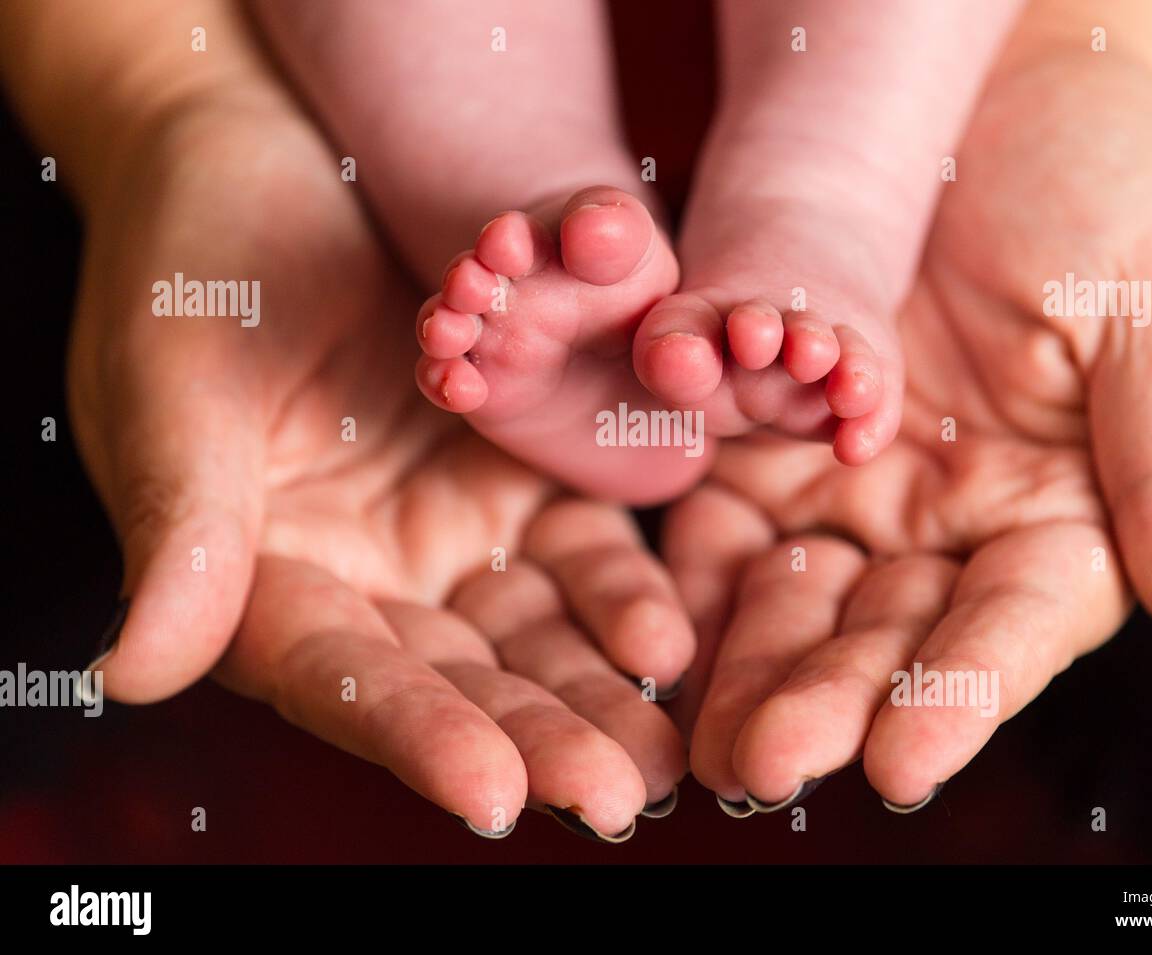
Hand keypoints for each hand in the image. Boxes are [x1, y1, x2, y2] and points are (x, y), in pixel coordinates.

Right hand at [72, 97, 689, 837]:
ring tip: (664, 748)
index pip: (342, 677)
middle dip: (537, 735)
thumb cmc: (192, 262)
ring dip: (597, 688)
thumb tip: (139, 670)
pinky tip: (668, 633)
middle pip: (457, 677)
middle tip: (616, 793)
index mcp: (264, 577)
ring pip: (531, 630)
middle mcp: (366, 575)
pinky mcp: (515, 473)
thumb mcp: (178, 385)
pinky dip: (621, 591)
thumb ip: (181, 527)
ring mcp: (447, 528)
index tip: (493, 793)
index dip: (415, 736)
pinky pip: (578, 547)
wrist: (262, 159)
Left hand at [662, 49, 1151, 812]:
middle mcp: (948, 528)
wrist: (986, 103)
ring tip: (701, 736)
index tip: (904, 761)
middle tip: (768, 763)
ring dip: (744, 665)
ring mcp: (851, 492)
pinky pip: (720, 523)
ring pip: (792, 600)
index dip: (960, 695)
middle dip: (826, 699)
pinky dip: (688, 574)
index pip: (1010, 628)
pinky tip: (652, 627)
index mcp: (1059, 520)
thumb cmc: (1101, 195)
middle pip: (884, 635)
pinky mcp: (767, 445)